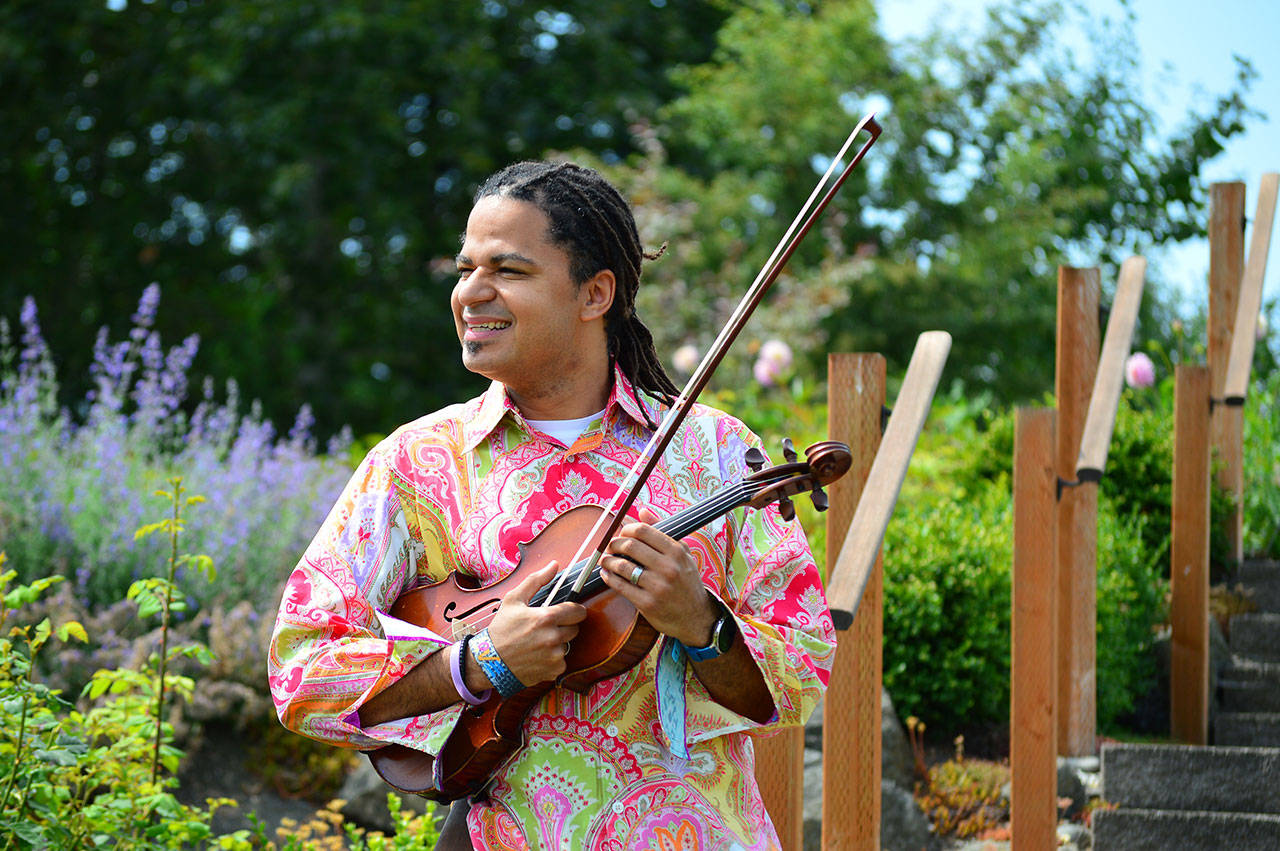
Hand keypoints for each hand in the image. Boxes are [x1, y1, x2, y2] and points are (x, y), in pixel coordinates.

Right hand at [486, 561, 585, 686]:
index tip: (566, 612)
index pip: (578, 611)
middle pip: (575, 628)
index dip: (573, 610)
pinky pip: (562, 661)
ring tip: (538, 642)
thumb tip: (554, 565)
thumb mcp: (514, 600)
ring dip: (558, 642)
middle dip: (564, 626)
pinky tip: (538, 655)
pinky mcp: (553, 671)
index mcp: (546, 618)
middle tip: (546, 627)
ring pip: (568, 645)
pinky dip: (553, 659)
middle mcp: (553, 637)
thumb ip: (536, 580)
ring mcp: (554, 656)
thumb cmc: (501, 629)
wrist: (489, 661)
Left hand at [598, 507, 717, 647]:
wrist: (696, 617)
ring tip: (605, 560)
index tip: (621, 533)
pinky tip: (607, 574)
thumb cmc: (687, 583)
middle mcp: (668, 568)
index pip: (643, 531)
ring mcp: (657, 586)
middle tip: (610, 546)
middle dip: (614, 544)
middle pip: (630, 546)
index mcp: (676, 552)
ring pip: (622, 566)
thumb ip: (662, 531)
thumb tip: (642, 511)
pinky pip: (621, 586)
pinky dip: (609, 578)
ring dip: (608, 561)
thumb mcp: (682, 554)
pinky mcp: (647, 604)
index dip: (626, 529)